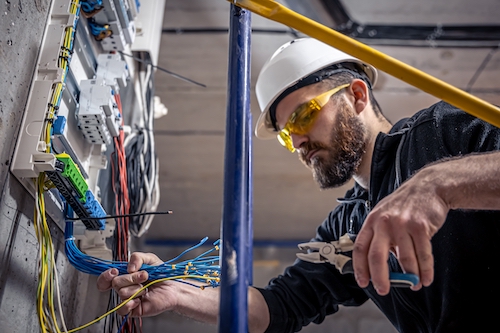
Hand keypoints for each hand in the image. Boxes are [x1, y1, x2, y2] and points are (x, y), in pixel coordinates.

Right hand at [97, 252, 178, 316]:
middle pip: (115, 283)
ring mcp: (128, 298)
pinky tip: (140, 299)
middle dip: (132, 278)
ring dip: (137, 288)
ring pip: (121, 293)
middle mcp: (125, 287)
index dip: (106, 275)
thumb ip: (137, 257)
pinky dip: (131, 302)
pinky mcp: (132, 310)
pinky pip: (122, 308)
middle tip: (144, 276)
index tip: (115, 271)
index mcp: (125, 275)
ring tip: (146, 288)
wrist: (173, 288)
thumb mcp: (150, 259)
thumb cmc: (162, 275)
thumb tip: (128, 267)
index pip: (106, 278)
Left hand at [352, 172, 448, 294]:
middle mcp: (384, 223)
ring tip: (414, 284)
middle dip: (380, 278)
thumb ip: (382, 239)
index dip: (359, 267)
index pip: (360, 248)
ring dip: (410, 277)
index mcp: (372, 221)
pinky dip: (425, 270)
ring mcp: (402, 224)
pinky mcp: (421, 227)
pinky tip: (426, 278)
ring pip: (404, 259)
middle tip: (383, 290)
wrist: (429, 186)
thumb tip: (383, 267)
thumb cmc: (405, 205)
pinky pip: (423, 255)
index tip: (363, 282)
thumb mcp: (386, 216)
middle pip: (376, 257)